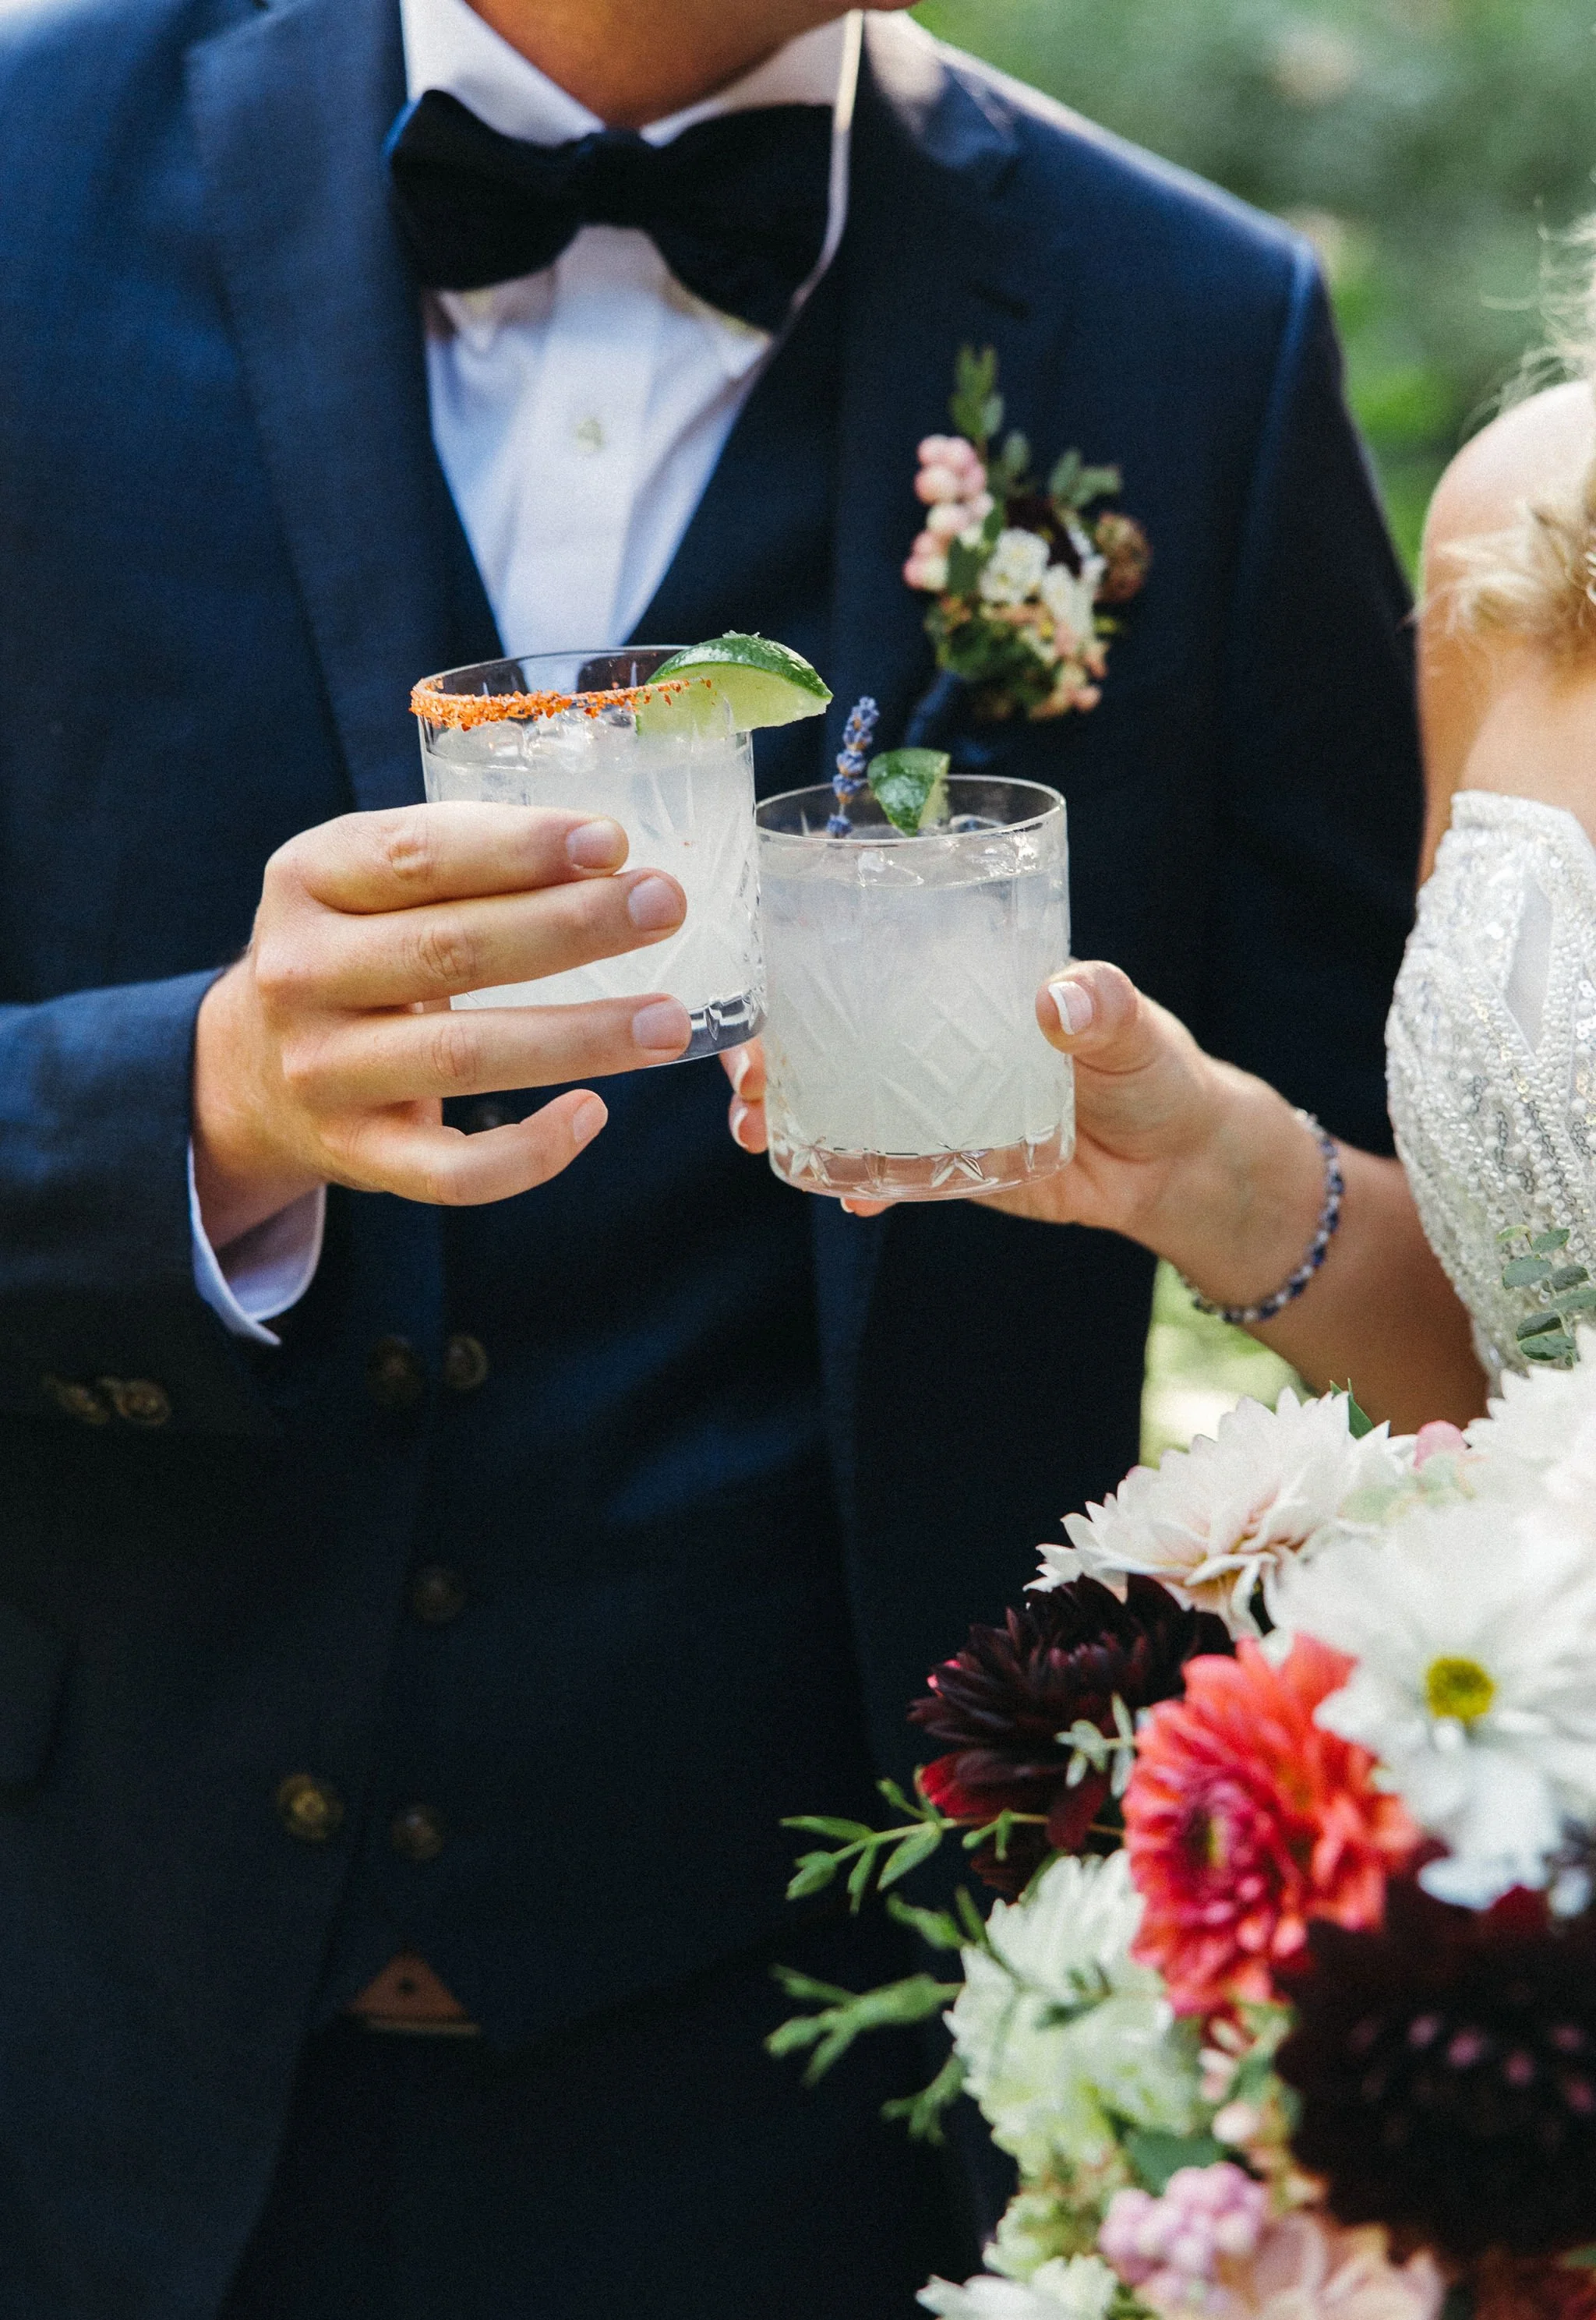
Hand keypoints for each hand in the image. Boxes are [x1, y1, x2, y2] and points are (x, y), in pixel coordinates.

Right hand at [194, 802, 693, 1247]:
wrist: (252, 1070)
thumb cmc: (354, 949)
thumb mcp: (367, 880)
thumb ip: (460, 855)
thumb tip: (605, 853)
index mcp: (306, 880)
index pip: (416, 856)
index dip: (518, 848)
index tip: (612, 842)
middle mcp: (301, 974)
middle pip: (450, 951)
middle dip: (570, 928)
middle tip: (664, 908)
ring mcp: (322, 1073)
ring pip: (464, 1058)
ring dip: (579, 1039)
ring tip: (670, 1023)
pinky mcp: (356, 1155)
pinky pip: (454, 1172)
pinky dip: (531, 1152)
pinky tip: (594, 1113)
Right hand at [722, 965, 1219, 1225]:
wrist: (1179, 1164)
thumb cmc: (1154, 1068)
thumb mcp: (1132, 1024)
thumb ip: (1102, 1005)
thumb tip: (1060, 1002)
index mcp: (957, 977)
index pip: (857, 955)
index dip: (789, 967)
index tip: (753, 985)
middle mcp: (928, 1037)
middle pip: (820, 1034)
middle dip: (764, 1052)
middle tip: (744, 1076)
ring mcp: (929, 1103)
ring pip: (835, 1104)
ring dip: (787, 1117)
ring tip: (758, 1135)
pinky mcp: (944, 1165)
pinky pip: (884, 1171)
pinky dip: (858, 1182)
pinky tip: (849, 1196)